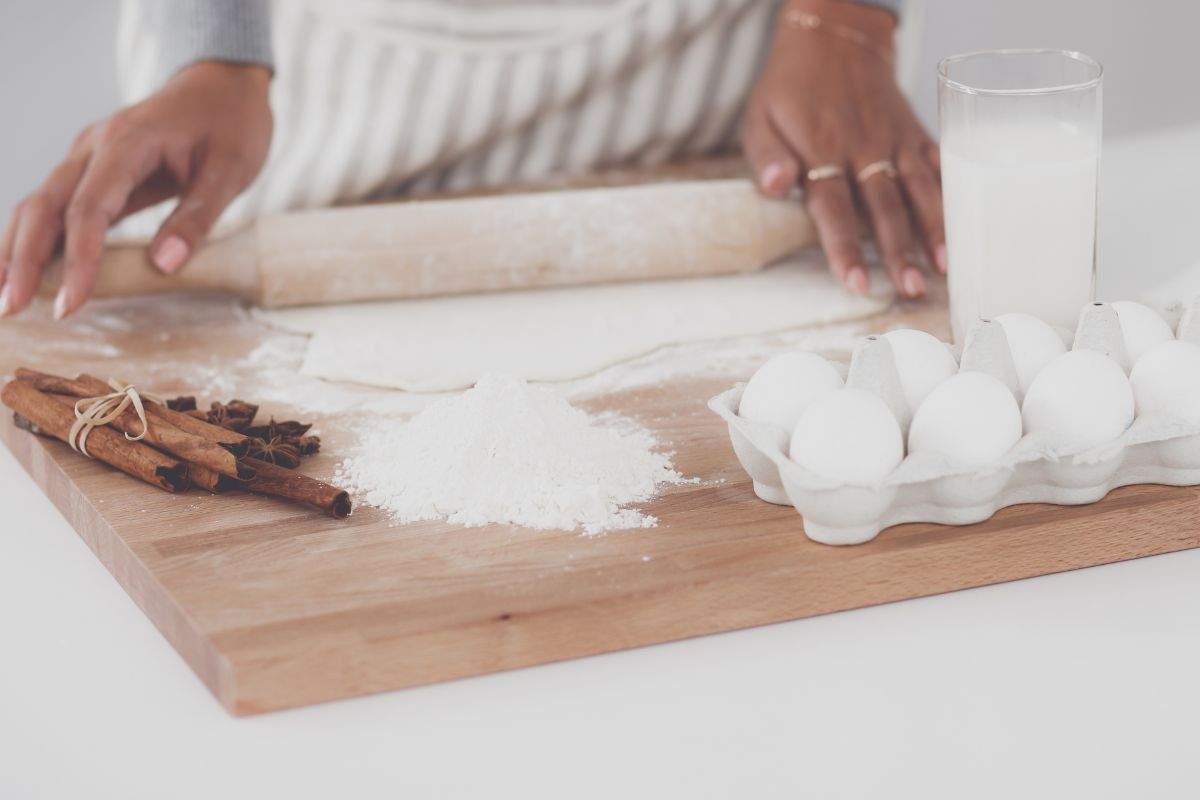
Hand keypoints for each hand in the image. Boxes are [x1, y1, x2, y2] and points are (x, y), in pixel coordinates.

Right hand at [0, 60, 272, 318]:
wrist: (224, 83)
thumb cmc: (233, 124)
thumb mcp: (231, 170)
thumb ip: (197, 217)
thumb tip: (163, 266)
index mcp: (128, 143)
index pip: (89, 208)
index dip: (77, 260)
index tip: (71, 304)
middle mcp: (95, 147)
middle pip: (45, 205)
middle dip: (23, 258)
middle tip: (10, 309)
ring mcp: (89, 156)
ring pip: (39, 204)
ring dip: (17, 249)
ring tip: (3, 298)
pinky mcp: (94, 169)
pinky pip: (57, 205)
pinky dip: (37, 238)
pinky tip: (26, 272)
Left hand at [742, 0, 944, 298]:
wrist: (834, 40)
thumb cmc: (791, 90)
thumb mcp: (761, 119)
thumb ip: (766, 157)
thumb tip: (774, 186)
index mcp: (822, 151)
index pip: (833, 208)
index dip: (844, 247)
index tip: (856, 282)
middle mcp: (864, 149)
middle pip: (884, 207)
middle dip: (899, 251)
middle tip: (910, 289)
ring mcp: (894, 141)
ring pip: (919, 189)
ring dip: (934, 230)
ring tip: (946, 267)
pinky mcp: (914, 133)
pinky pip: (938, 164)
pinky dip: (952, 193)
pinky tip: (967, 224)